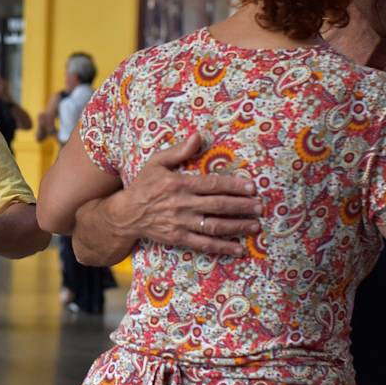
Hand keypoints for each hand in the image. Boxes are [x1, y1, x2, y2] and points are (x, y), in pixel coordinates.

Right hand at [105, 133, 260, 255]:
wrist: (126, 214)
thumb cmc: (143, 185)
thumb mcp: (156, 162)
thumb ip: (179, 151)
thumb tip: (198, 136)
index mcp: (178, 183)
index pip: (212, 184)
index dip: (234, 186)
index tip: (252, 187)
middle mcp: (182, 204)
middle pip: (218, 205)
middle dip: (242, 206)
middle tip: (260, 206)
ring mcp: (180, 223)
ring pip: (215, 225)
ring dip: (237, 226)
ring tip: (255, 225)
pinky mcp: (178, 238)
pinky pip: (204, 244)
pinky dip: (222, 247)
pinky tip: (238, 248)